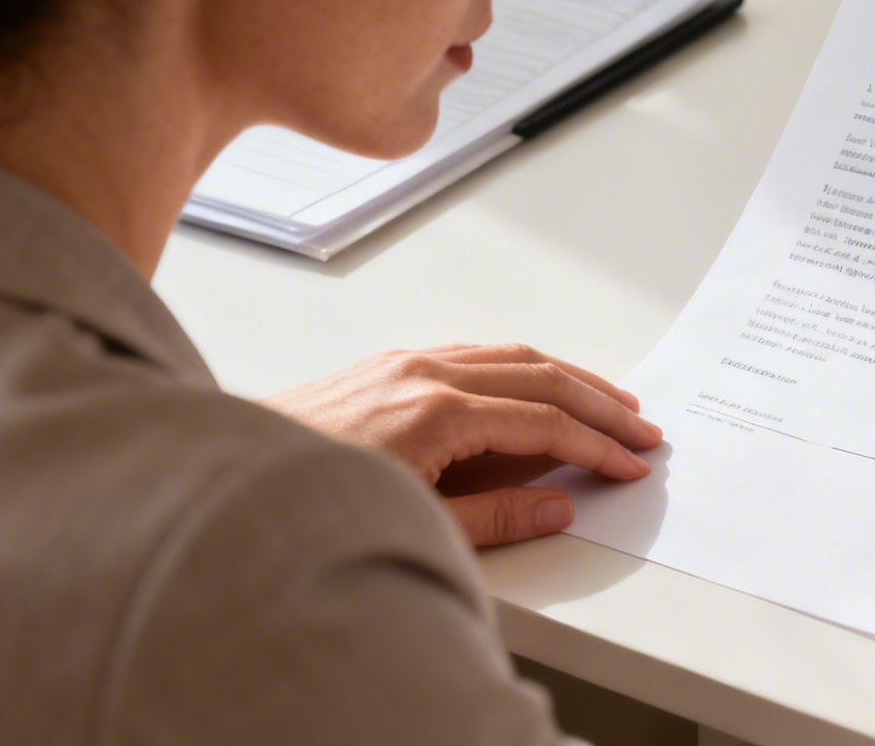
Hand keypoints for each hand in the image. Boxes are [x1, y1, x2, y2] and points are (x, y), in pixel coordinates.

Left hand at [263, 344, 662, 547]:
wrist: (230, 477)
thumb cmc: (312, 498)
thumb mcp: (416, 523)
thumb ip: (495, 516)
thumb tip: (558, 505)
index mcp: (437, 411)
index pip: (544, 422)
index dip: (596, 444)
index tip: (630, 463)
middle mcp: (425, 373)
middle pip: (540, 376)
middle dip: (600, 402)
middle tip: (644, 428)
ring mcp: (405, 362)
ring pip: (510, 353)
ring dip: (568, 375)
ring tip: (610, 399)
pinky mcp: (387, 364)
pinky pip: (474, 351)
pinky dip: (521, 364)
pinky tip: (538, 380)